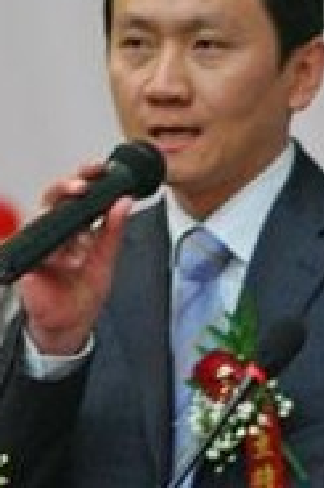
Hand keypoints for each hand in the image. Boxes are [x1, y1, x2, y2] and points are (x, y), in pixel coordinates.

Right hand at [18, 161, 132, 355]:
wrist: (68, 326)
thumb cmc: (83, 293)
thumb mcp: (105, 260)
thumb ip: (113, 231)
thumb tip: (125, 202)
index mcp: (77, 228)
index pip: (80, 195)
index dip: (88, 178)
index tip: (102, 168)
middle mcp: (57, 231)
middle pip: (58, 197)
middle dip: (70, 183)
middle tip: (85, 181)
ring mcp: (41, 243)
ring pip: (43, 212)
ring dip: (59, 202)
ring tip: (76, 194)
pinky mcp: (27, 259)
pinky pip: (30, 240)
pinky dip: (42, 235)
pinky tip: (58, 239)